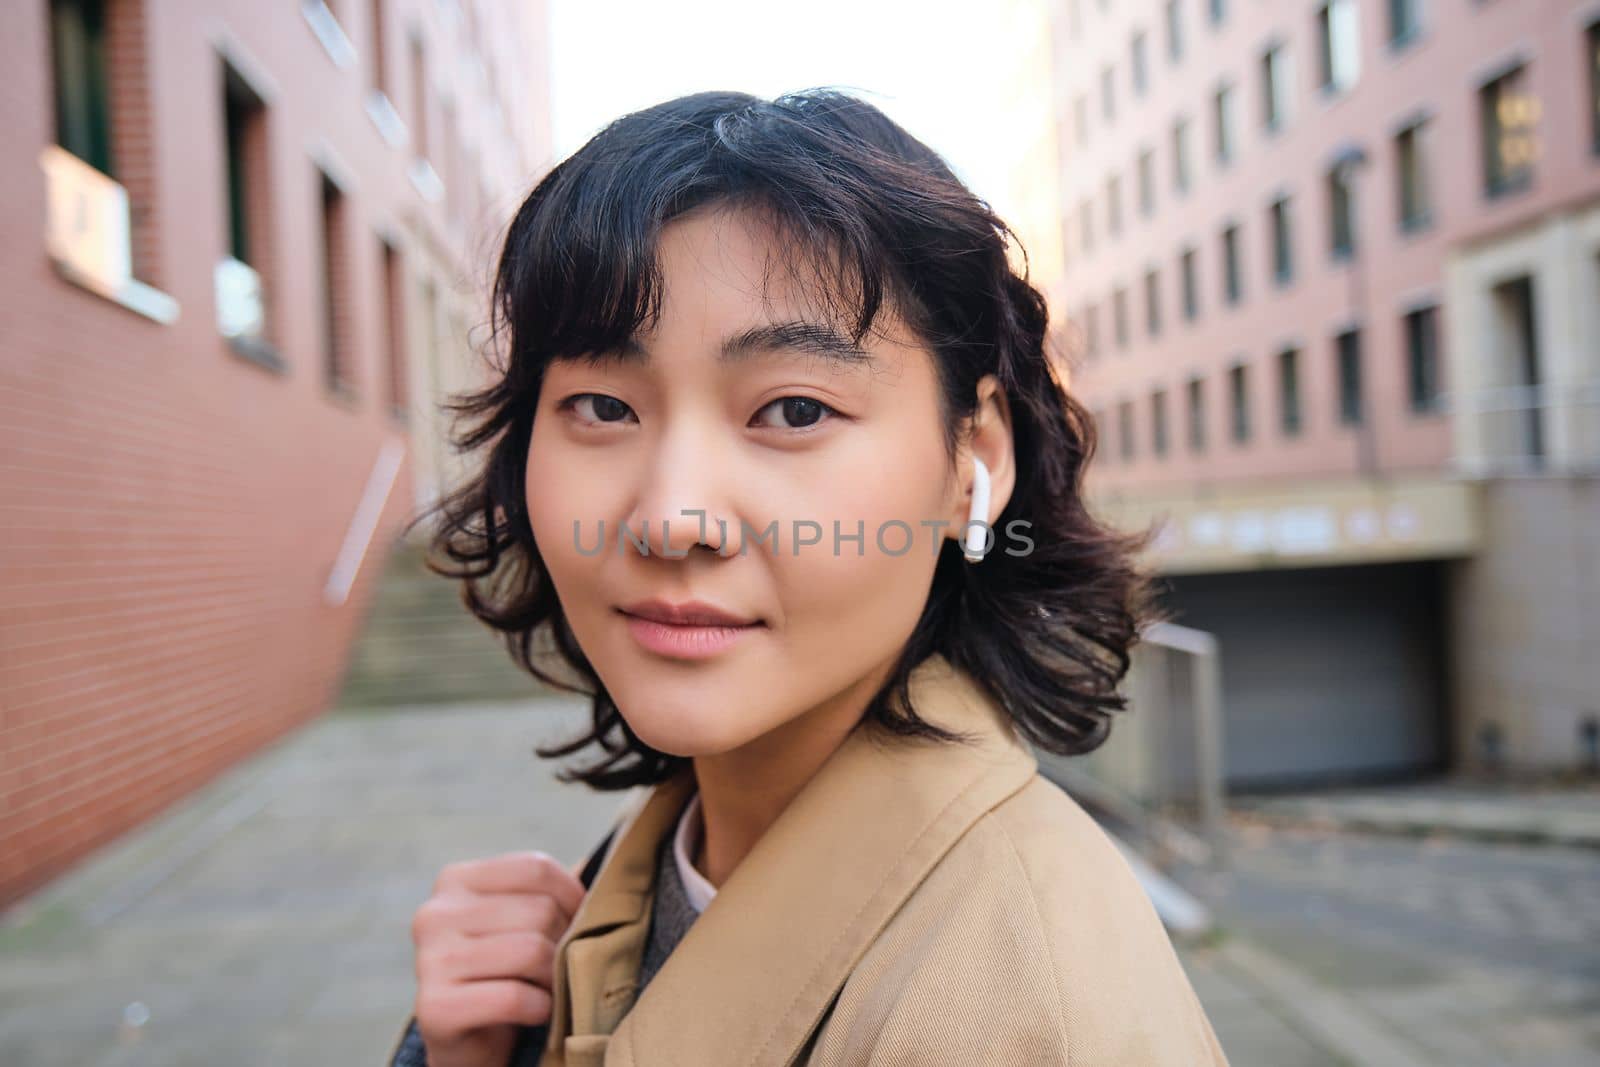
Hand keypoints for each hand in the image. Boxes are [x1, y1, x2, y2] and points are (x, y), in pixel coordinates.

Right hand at [409, 850, 586, 1066]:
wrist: (466, 1041)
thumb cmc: (504, 973)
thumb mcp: (519, 922)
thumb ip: (547, 895)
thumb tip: (609, 877)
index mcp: (455, 881)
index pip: (535, 868)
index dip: (573, 897)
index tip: (580, 923)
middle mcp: (434, 914)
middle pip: (539, 911)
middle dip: (565, 943)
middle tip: (562, 967)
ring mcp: (429, 961)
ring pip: (531, 951)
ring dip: (554, 978)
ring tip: (550, 989)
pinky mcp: (434, 1008)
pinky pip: (513, 997)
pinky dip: (539, 1008)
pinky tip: (536, 1012)